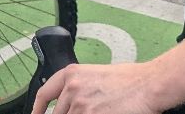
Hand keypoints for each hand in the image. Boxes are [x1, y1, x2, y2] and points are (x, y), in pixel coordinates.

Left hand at [32, 60, 164, 113]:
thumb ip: (78, 88)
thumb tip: (70, 103)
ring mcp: (80, 105)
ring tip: (97, 111)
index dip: (37, 108)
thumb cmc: (129, 80)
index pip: (44, 94)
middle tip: (80, 113)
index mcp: (71, 74)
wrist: (146, 85)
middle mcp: (72, 89)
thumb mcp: (95, 75)